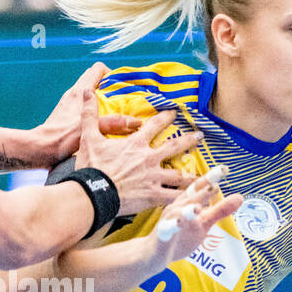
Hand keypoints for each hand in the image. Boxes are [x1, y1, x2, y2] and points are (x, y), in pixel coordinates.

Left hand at [35, 62, 143, 164]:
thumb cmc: (60, 139)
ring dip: (103, 98)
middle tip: (123, 99)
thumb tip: (133, 121)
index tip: (123, 86)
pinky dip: (94, 108)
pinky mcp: (67, 115)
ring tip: (116, 112)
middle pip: (95, 79)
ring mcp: (70, 104)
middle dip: (110, 85)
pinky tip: (101, 123)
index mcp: (80, 92)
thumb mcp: (88, 130)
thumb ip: (110, 124)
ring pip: (90, 93)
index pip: (98, 69)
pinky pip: (85, 105)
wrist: (39, 149)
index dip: (112, 74)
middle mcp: (74, 94)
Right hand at [75, 90, 197, 216]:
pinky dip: (186, 198)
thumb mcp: (88, 138)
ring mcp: (154, 178)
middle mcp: (149, 158)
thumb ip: (90, 115)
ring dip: (193, 174)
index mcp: (136, 144)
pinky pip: (174, 197)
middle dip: (188, 140)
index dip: (165, 117)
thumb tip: (86, 92)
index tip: (174, 112)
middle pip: (174, 146)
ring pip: (179, 175)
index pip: (154, 125)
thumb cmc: (92, 168)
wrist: (94, 194)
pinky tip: (197, 199)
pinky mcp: (154, 196)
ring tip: (205, 175)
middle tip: (200, 136)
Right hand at [150, 167, 242, 266]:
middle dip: (202, 190)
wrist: (153, 254)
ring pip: (178, 213)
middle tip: (215, 182)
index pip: (200, 188)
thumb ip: (220, 210)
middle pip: (191, 197)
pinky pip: (166, 230)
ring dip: (187, 210)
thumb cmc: (179, 235)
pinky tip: (177, 225)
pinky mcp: (162, 235)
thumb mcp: (203, 222)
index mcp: (187, 202)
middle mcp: (177, 208)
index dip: (211, 178)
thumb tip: (240, 197)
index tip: (225, 169)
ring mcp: (169, 221)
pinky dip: (171, 227)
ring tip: (197, 207)